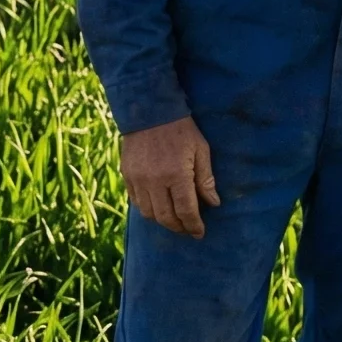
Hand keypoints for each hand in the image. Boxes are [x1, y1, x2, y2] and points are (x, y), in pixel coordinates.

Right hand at [120, 116, 221, 237]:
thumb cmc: (180, 129)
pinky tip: (158, 206)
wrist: (149, 109)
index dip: (194, 226)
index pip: (186, 211)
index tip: (199, 232)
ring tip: (174, 219)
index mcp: (176, 174)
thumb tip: (214, 203)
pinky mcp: (127, 175)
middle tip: (188, 228)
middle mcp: (155, 181)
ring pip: (149, 214)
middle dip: (179, 227)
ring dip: (163, 220)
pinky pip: (136, 202)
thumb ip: (206, 179)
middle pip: (166, 218)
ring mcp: (138, 179)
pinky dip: (148, 209)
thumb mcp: (201, 149)